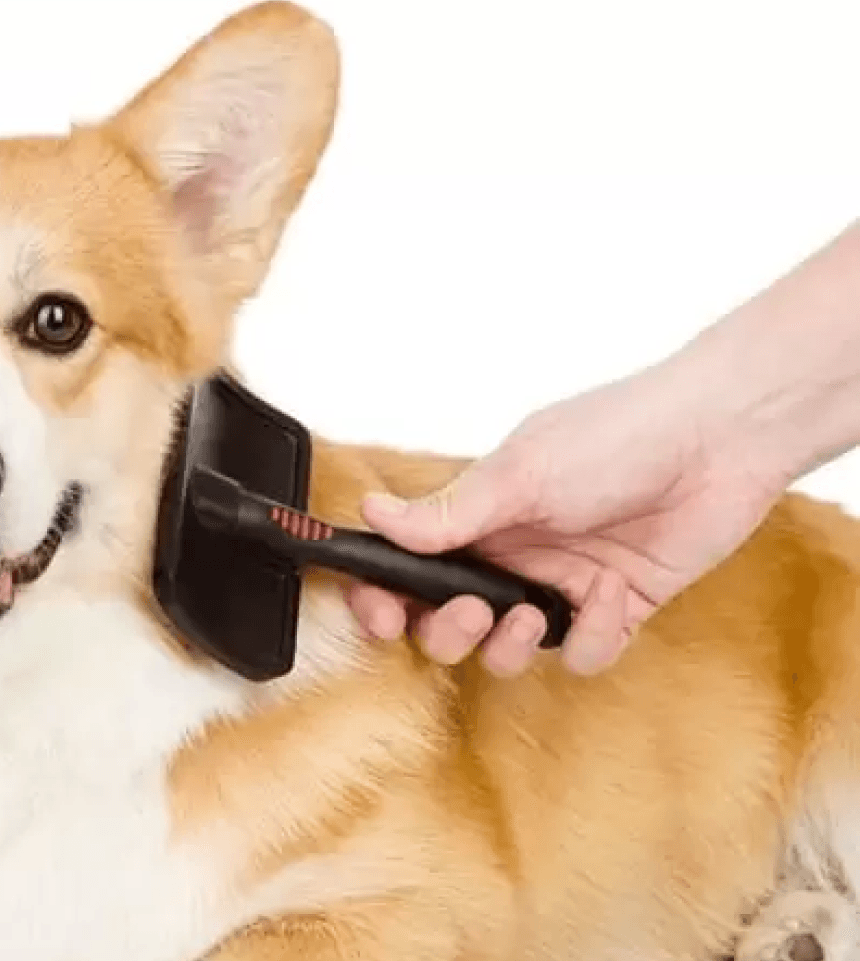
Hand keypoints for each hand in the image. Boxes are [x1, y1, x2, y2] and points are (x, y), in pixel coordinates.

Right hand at [349, 363, 789, 675]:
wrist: (718, 439)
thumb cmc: (616, 435)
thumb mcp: (519, 474)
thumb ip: (446, 512)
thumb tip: (370, 513)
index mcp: (478, 516)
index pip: (410, 567)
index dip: (384, 597)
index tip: (382, 613)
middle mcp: (512, 553)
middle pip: (448, 620)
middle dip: (445, 631)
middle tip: (468, 611)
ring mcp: (562, 583)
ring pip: (508, 649)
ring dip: (508, 646)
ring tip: (530, 616)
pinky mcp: (617, 609)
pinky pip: (585, 652)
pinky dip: (591, 637)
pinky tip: (609, 598)